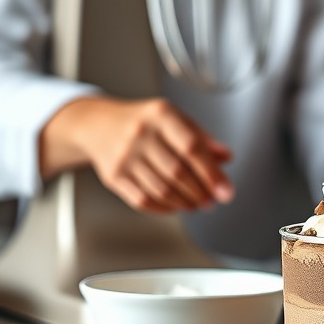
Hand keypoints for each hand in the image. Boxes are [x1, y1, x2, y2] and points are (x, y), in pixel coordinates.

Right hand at [39, 96, 232, 213]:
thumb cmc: (143, 121)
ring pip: (162, 190)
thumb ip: (201, 137)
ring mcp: (125, 156)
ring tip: (198, 204)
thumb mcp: (173, 118)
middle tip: (212, 199)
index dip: (211, 172)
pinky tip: (176, 206)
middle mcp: (140, 133)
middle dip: (201, 192)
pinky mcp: (114, 176)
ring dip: (185, 203)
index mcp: (161, 114)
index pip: (191, 147)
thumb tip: (225, 157)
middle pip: (177, 172)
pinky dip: (165, 208)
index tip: (226, 190)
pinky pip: (144, 200)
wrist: (98, 125)